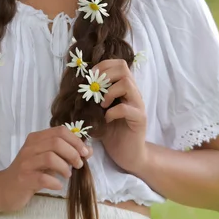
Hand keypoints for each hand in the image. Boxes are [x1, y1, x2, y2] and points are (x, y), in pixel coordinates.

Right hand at [0, 126, 93, 211]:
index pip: (60, 131)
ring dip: (64, 167)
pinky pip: (43, 178)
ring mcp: (25, 163)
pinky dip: (55, 182)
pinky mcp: (23, 179)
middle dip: (73, 153)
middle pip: (56, 142)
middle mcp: (30, 147)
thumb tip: (88, 150)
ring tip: (68, 175)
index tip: (85, 152)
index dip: (76, 140)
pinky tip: (58, 186)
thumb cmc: (29, 173)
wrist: (4, 189)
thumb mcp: (47, 160)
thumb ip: (65, 153)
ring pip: (50, 157)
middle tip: (79, 165)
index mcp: (36, 138)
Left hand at [95, 59, 147, 173]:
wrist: (129, 155)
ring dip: (109, 92)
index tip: (91, 76)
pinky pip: (127, 108)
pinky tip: (107, 119)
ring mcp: (138, 105)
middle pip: (123, 68)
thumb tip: (78, 85)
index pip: (119, 63)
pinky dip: (113, 111)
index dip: (103, 65)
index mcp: (125, 88)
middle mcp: (134, 93)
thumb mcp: (100, 110)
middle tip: (95, 89)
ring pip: (127, 83)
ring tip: (102, 104)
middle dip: (105, 74)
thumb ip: (95, 97)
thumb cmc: (113, 132)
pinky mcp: (140, 119)